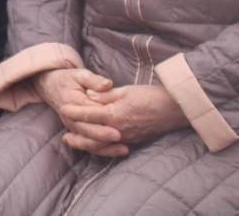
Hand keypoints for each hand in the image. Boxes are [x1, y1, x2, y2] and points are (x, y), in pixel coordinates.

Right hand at [33, 68, 124, 157]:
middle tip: (119, 136)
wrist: (50, 87)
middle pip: (87, 130)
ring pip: (88, 141)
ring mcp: (72, 127)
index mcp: (72, 102)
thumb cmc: (68, 79)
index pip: (88, 111)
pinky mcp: (76, 133)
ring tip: (123, 149)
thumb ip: (94, 80)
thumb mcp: (80, 74)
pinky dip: (102, 151)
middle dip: (103, 134)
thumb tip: (107, 84)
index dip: (102, 115)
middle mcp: (70, 118)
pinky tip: (118, 151)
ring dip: (105, 147)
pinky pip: (88, 145)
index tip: (117, 117)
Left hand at [62, 84, 188, 150]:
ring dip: (86, 145)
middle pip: (92, 137)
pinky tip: (95, 146)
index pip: (90, 114)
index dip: (75, 112)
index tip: (63, 109)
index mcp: (116, 114)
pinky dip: (101, 147)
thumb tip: (89, 95)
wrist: (176, 109)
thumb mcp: (127, 90)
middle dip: (77, 137)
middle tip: (64, 137)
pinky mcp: (134, 140)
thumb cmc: (151, 96)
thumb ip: (106, 94)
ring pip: (102, 146)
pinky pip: (113, 147)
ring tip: (74, 143)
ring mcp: (127, 137)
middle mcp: (120, 129)